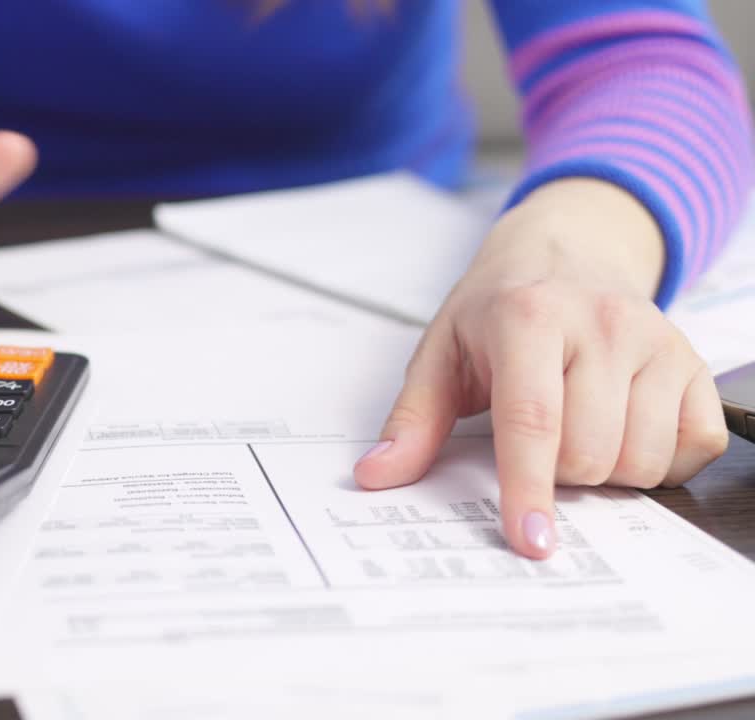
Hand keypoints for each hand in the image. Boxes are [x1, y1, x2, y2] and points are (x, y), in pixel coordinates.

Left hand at [353, 178, 727, 558]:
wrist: (567, 252)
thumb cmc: (499, 309)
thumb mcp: (442, 352)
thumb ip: (412, 419)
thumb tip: (377, 473)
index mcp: (530, 318)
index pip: (532, 420)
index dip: (528, 488)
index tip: (528, 540)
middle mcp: (602, 324)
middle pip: (588, 453)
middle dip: (556, 473)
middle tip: (538, 436)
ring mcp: (657, 341)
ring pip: (642, 459)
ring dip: (607, 470)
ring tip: (578, 426)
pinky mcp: (695, 362)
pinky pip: (694, 448)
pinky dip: (660, 461)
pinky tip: (626, 429)